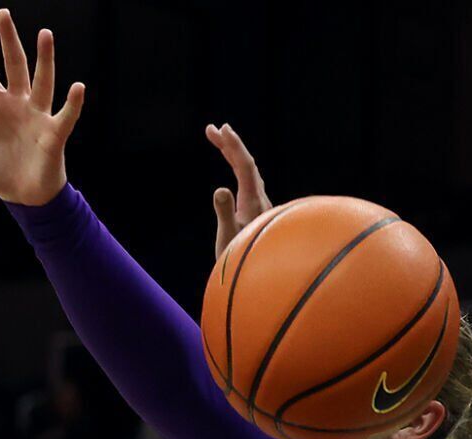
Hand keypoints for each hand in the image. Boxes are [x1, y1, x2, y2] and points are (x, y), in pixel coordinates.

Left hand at [0, 10, 85, 206]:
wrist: (23, 196)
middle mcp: (18, 103)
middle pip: (14, 65)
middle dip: (8, 41)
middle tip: (2, 14)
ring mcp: (37, 116)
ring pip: (42, 82)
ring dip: (44, 60)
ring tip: (44, 34)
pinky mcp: (53, 135)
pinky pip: (65, 117)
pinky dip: (72, 104)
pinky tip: (77, 87)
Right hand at [207, 123, 271, 259]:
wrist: (258, 276)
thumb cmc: (239, 260)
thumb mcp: (228, 236)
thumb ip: (225, 213)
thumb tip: (221, 189)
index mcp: (252, 201)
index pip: (244, 165)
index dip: (233, 145)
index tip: (220, 129)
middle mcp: (259, 199)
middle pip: (247, 164)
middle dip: (230, 144)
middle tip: (212, 129)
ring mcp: (259, 204)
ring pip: (249, 171)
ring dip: (234, 154)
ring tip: (220, 140)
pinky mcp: (256, 210)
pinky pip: (248, 180)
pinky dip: (238, 167)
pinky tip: (235, 167)